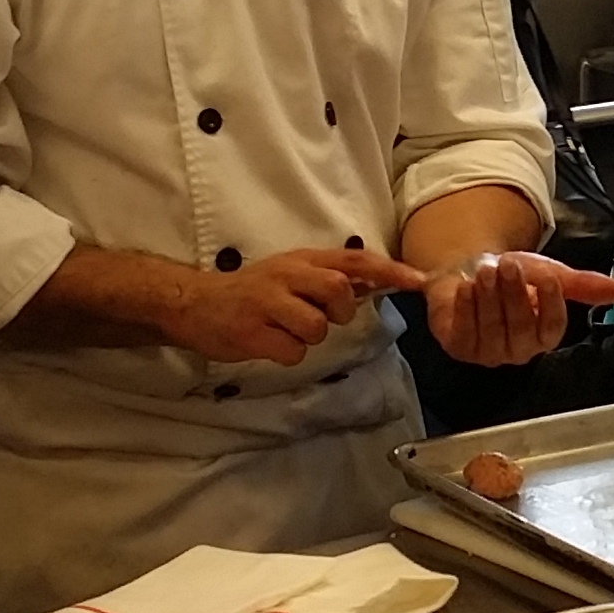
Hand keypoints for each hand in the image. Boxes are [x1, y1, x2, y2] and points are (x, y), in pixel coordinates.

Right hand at [170, 245, 428, 367]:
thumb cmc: (250, 292)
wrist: (195, 304)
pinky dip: (286, 353)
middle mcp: (287, 275)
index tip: (418, 281)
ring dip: (307, 336)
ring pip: (316, 327)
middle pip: (339, 292)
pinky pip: (292, 351)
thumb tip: (374, 282)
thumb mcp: (290, 274)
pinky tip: (267, 342)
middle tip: (319, 316)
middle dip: (338, 312)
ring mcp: (268, 302)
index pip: (354, 259)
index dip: (389, 270)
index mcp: (300, 259)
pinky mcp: (253, 331)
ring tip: (283, 329)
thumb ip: (328, 277)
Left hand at [424, 248, 613, 367]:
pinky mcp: (460, 348)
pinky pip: (463, 332)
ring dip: (488, 296)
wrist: (470, 271)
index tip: (548, 277)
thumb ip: (582, 285)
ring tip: (485, 270)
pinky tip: (464, 287)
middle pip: (520, 328)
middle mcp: (518, 350)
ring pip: (491, 328)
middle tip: (507, 265)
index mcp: (544, 336)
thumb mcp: (549, 275)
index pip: (553, 327)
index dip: (551, 303)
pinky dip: (464, 307)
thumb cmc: (514, 278)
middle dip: (514, 294)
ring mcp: (488, 352)